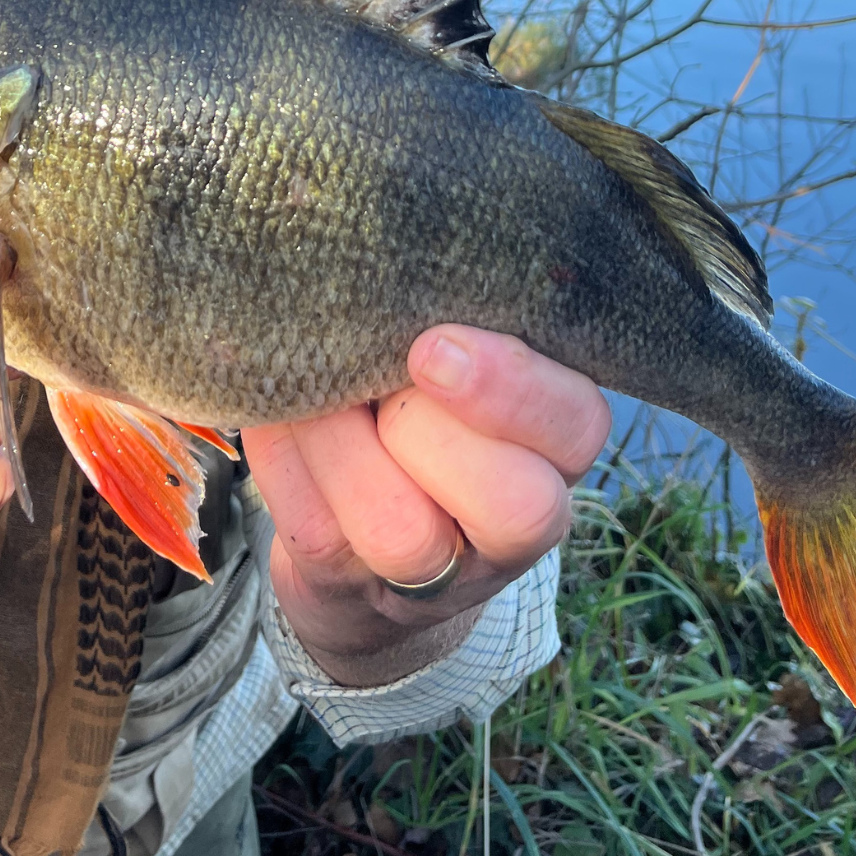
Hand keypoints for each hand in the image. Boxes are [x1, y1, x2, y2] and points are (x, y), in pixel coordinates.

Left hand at [242, 327, 609, 686]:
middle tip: (381, 374)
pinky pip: (315, 529)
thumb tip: (386, 269)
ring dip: (339, 441)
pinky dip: (284, 457)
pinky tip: (279, 412)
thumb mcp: (469, 348)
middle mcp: (516, 523)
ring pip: (400, 531)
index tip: (431, 346)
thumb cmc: (427, 396)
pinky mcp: (348, 587)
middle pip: (516, 505)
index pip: (577, 424)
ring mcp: (432, 574)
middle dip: (426, 427)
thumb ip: (460, 314)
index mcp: (558, 443)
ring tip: (314, 387)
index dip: (507, 388)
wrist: (362, 522)